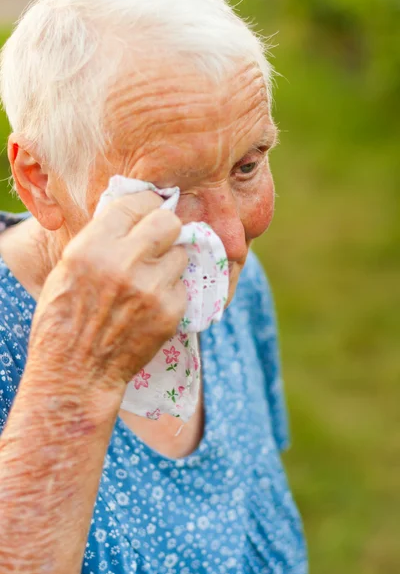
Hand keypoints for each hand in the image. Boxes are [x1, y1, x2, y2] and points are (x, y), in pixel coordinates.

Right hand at [26, 191, 187, 393]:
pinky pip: (182, 286)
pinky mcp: (169, 312)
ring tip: (150, 279)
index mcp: (93, 246)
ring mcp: (151, 288)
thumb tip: (132, 213)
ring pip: (181, 254)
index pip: (136, 203)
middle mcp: (124, 263)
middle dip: (165, 228)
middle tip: (158, 240)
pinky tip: (151, 305)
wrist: (76, 370)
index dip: (146, 204)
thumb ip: (101, 237)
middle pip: (169, 222)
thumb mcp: (68, 266)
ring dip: (169, 262)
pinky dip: (171, 292)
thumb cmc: (64, 317)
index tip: (148, 210)